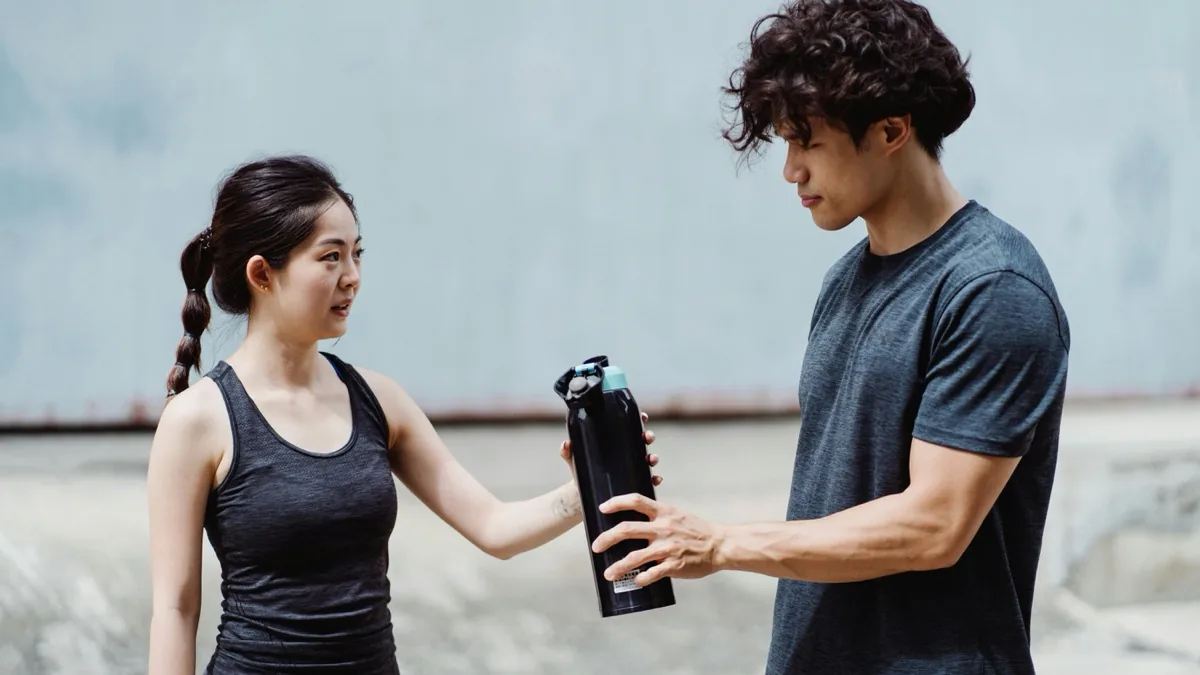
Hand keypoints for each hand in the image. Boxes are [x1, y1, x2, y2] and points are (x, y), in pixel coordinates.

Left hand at [559, 411, 660, 485]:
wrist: (581, 494)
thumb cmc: (580, 471)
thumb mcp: (575, 460)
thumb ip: (568, 452)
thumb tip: (566, 443)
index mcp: (615, 443)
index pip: (630, 427)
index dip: (639, 420)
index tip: (643, 416)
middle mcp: (626, 453)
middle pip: (642, 440)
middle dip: (648, 436)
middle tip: (647, 438)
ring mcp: (631, 467)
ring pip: (647, 459)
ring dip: (653, 457)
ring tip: (651, 459)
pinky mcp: (632, 482)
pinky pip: (647, 479)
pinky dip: (654, 479)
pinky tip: (655, 479)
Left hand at [590, 494, 721, 586]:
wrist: (719, 545)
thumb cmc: (696, 530)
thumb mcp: (676, 515)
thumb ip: (657, 516)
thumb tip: (635, 519)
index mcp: (663, 512)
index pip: (636, 501)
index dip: (617, 502)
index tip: (602, 507)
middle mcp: (663, 528)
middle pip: (627, 529)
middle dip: (607, 538)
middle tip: (596, 546)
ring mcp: (667, 547)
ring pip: (635, 556)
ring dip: (618, 566)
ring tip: (608, 574)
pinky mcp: (674, 564)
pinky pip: (653, 573)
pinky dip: (642, 578)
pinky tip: (635, 581)